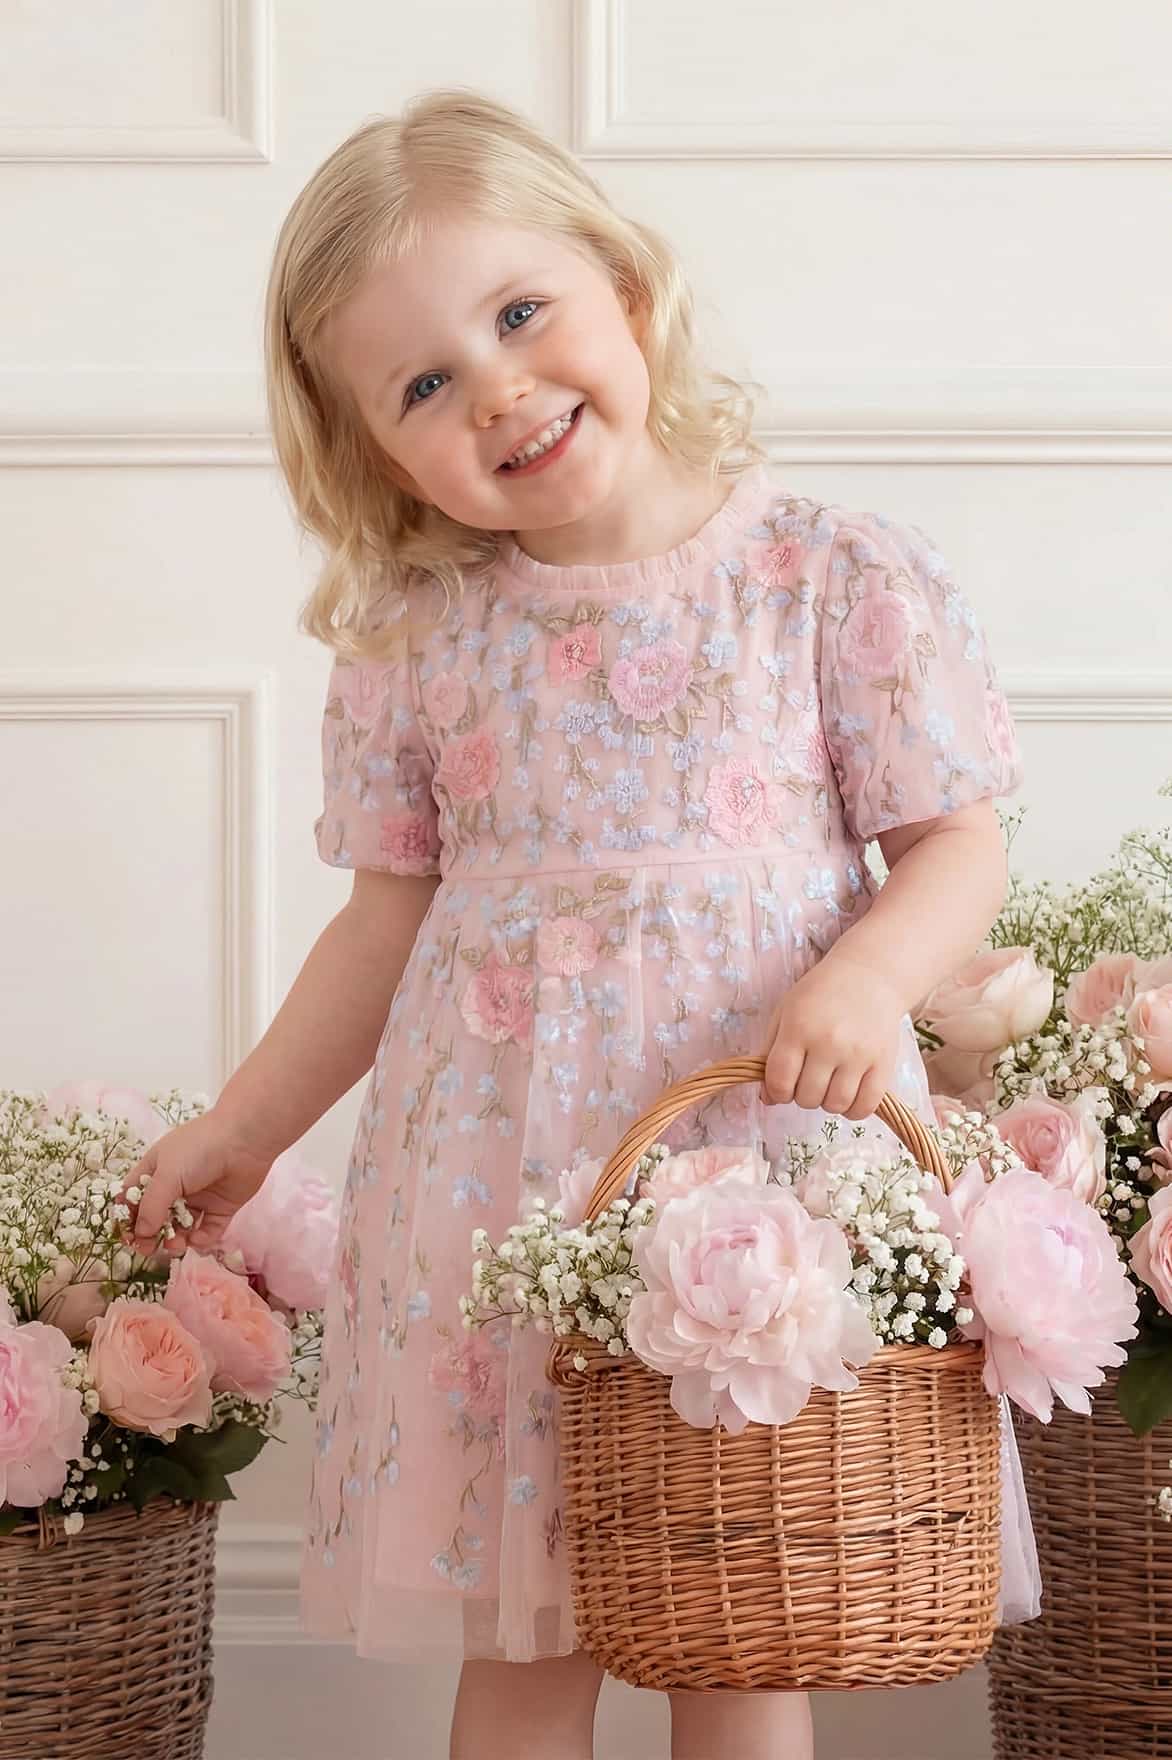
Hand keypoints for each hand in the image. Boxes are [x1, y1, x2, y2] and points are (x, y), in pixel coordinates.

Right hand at [115, 1110, 275, 1256]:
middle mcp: (175, 1186)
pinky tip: (198, 1238)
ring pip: (180, 1228)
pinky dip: (201, 1239)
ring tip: (177, 1244)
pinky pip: (207, 1231)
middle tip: (150, 1249)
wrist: (245, 1140)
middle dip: (150, 1235)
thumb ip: (151, 1207)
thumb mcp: (167, 1174)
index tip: (127, 1238)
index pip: (133, 1199)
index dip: (127, 1219)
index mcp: (155, 1171)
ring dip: (175, 1240)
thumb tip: (140, 1235)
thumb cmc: (199, 1150)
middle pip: (155, 1218)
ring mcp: (198, 1198)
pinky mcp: (220, 1209)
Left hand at [761, 953, 905, 1119]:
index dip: (776, 1092)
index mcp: (798, 1028)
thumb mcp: (785, 1012)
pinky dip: (853, 1110)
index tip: (783, 1086)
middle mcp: (829, 1042)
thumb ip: (771, 1053)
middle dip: (802, 1094)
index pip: (779, 1081)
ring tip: (829, 1083)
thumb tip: (767, 1099)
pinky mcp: (884, 1063)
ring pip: (835, 1105)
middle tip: (809, 1077)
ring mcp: (859, 1054)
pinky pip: (865, 1106)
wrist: (869, 975)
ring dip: (827, 1102)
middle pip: (807, 1098)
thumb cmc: (821, 994)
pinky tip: (848, 1094)